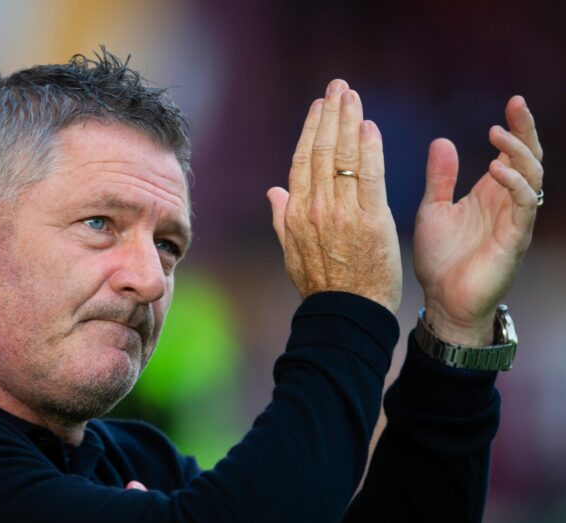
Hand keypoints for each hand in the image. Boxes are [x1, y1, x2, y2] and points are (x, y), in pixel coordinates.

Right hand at [268, 79, 401, 312]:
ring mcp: (342, 213)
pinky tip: (371, 127)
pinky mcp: (371, 220)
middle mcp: (315, 208)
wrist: (346, 314)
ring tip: (354, 97)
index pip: (302, 161)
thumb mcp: (291, 253)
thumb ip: (281, 218)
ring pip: (345, 157)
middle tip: (339, 87)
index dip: (311, 130)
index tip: (320, 107)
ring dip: (351, 121)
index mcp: (295, 214)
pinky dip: (371, 149)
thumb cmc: (321, 286)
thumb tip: (273, 191)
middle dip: (331, 114)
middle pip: (322, 150)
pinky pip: (370, 176)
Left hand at [414, 96, 542, 344]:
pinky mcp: (514, 239)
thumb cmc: (440, 259)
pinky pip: (523, 205)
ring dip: (518, 153)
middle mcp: (507, 203)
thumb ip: (440, 178)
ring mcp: (514, 220)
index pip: (511, 153)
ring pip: (531, 177)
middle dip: (525, 130)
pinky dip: (513, 183)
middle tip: (516, 105)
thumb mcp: (433, 209)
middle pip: (529, 158)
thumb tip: (443, 140)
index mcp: (490, 193)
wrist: (442, 301)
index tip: (512, 101)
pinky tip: (496, 169)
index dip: (515, 128)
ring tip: (497, 135)